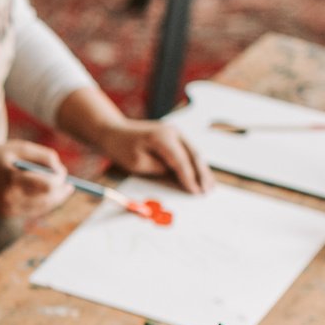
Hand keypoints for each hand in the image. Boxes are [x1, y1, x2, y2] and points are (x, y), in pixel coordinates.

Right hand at [0, 141, 71, 219]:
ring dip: (52, 200)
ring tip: (60, 190)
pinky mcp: (4, 214)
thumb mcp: (20, 147)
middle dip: (60, 192)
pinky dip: (38, 203)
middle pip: (46, 200)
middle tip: (70, 186)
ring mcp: (6, 209)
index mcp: (12, 179)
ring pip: (40, 208)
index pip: (47, 185)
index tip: (63, 174)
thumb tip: (62, 172)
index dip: (59, 181)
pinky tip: (43, 195)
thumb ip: (44, 157)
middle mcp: (8, 198)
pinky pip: (29, 211)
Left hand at [92, 119, 212, 193]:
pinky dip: (196, 165)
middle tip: (208, 192)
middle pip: (193, 156)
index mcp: (163, 137)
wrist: (114, 132)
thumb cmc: (122, 148)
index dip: (190, 178)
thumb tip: (178, 176)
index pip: (181, 161)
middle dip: (202, 175)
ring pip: (194, 154)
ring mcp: (175, 133)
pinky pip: (189, 152)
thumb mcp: (137, 163)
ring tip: (210, 187)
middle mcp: (173, 132)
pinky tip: (202, 176)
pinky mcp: (175, 137)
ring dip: (203, 170)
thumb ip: (159, 169)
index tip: (196, 192)